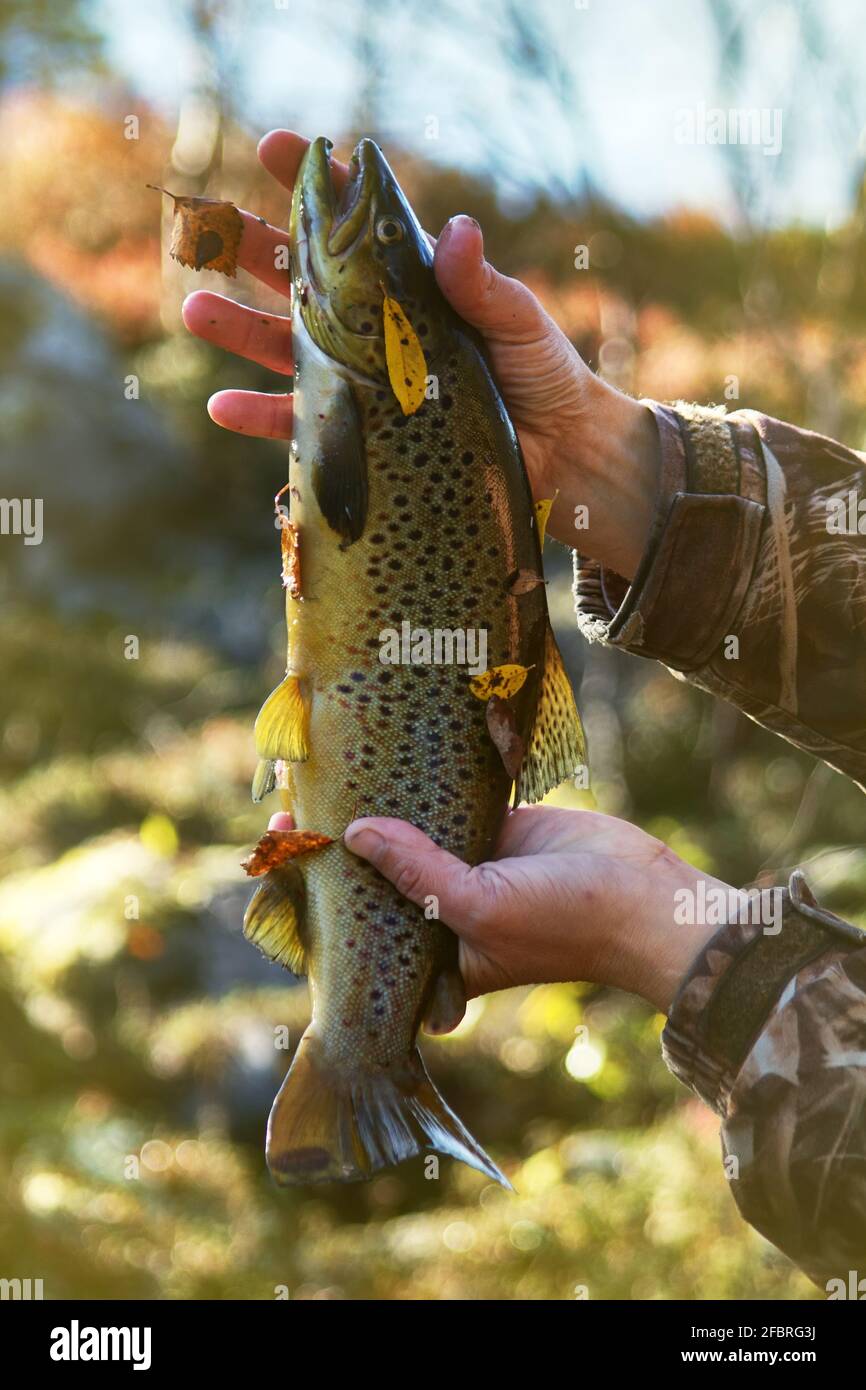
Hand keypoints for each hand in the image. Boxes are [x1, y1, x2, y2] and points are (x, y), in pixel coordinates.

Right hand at [182, 129, 658, 579]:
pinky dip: (260, 416)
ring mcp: (364, 380)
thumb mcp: (520, 323)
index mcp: (412, 284)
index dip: (314, 183)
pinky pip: (302, 425)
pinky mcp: (362, 437)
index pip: (356, 224)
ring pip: (285, 347)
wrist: (559, 457)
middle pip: (301, 280)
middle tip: (206, 228)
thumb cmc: (544, 376)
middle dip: (252, 249)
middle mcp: (377, 327)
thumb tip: (458, 231)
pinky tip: (223, 406)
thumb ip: (485, 285)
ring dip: (237, 329)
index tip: (275, 148)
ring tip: (195, 310)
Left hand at [270, 806, 726, 1017]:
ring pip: (408, 835)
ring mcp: (469, 866)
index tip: (279, 851)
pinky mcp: (495, 829)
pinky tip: (387, 754)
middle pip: (376, 876)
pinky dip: (423, 783)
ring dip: (375, 809)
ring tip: (325, 773)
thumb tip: (356, 833)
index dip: (317, 897)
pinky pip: (449, 803)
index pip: (360, 930)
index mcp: (432, 951)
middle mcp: (443, 911)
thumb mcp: (480, 907)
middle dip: (337, 845)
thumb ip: (418, 871)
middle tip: (289, 802)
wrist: (646, 897)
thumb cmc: (565, 924)